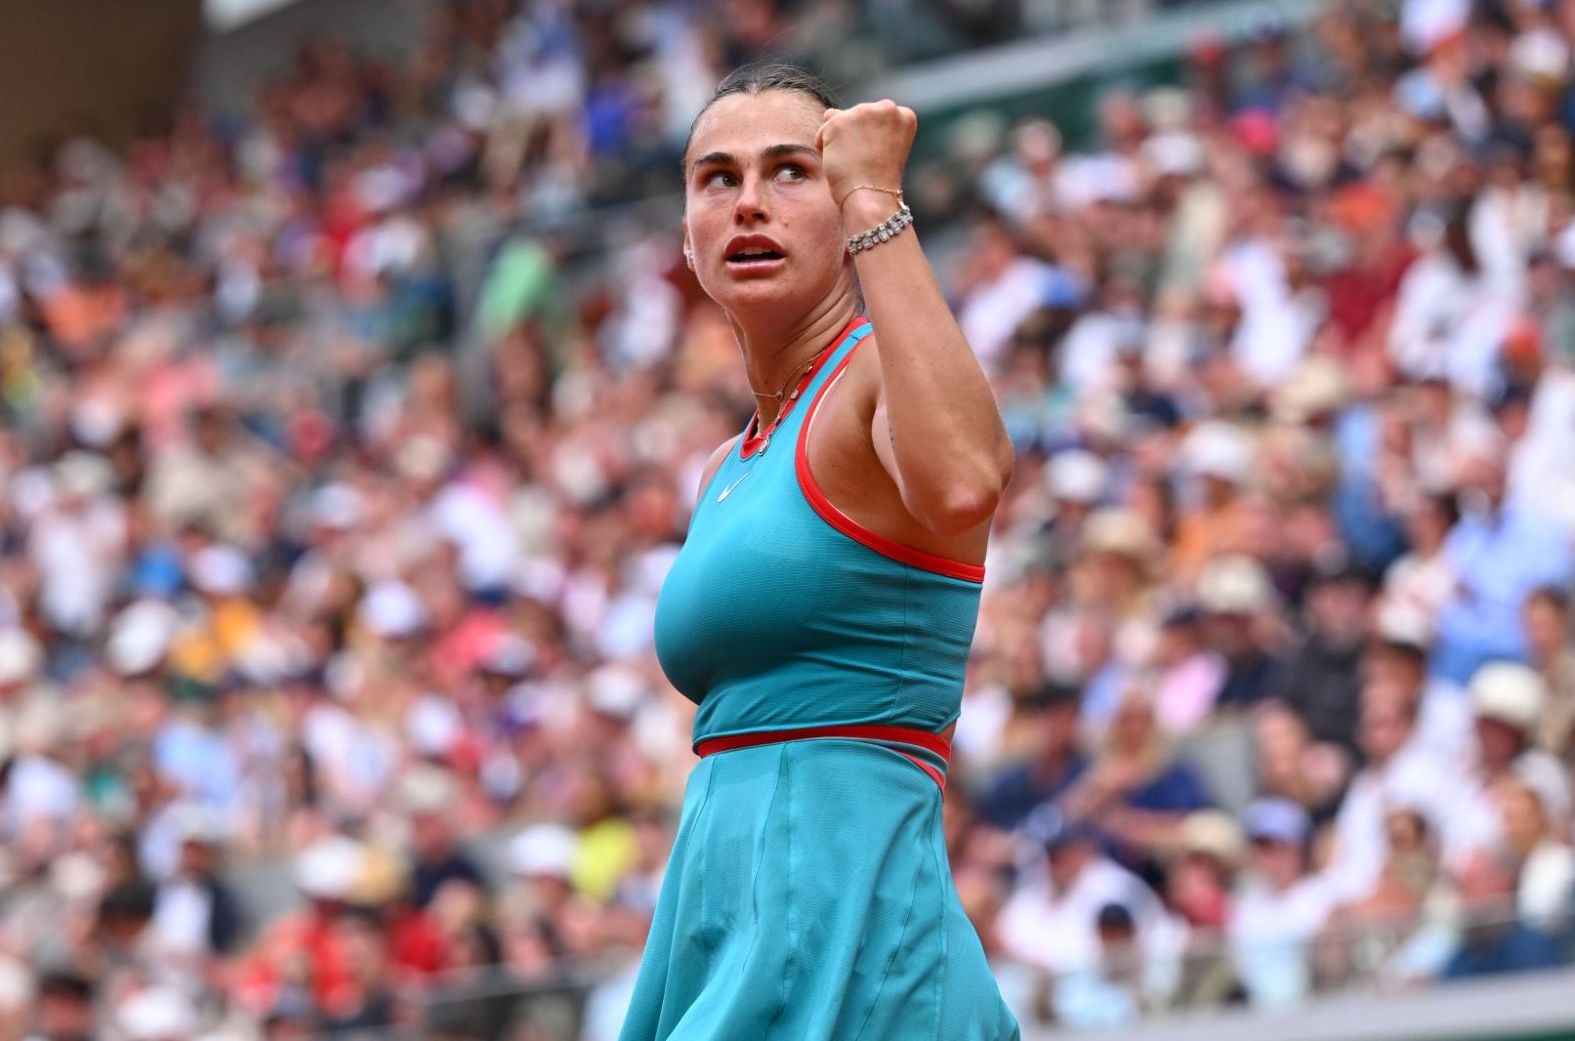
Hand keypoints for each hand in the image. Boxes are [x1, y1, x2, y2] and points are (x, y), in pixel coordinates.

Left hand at [816, 100, 916, 215]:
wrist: (872, 198)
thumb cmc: (878, 181)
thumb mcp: (880, 147)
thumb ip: (862, 125)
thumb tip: (828, 113)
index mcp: (904, 115)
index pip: (878, 118)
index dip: (873, 140)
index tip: (879, 157)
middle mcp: (886, 108)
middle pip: (857, 116)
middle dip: (855, 138)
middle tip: (865, 163)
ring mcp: (862, 112)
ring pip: (839, 122)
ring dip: (839, 143)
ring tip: (854, 163)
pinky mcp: (840, 121)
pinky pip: (823, 133)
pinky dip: (825, 150)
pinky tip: (840, 163)